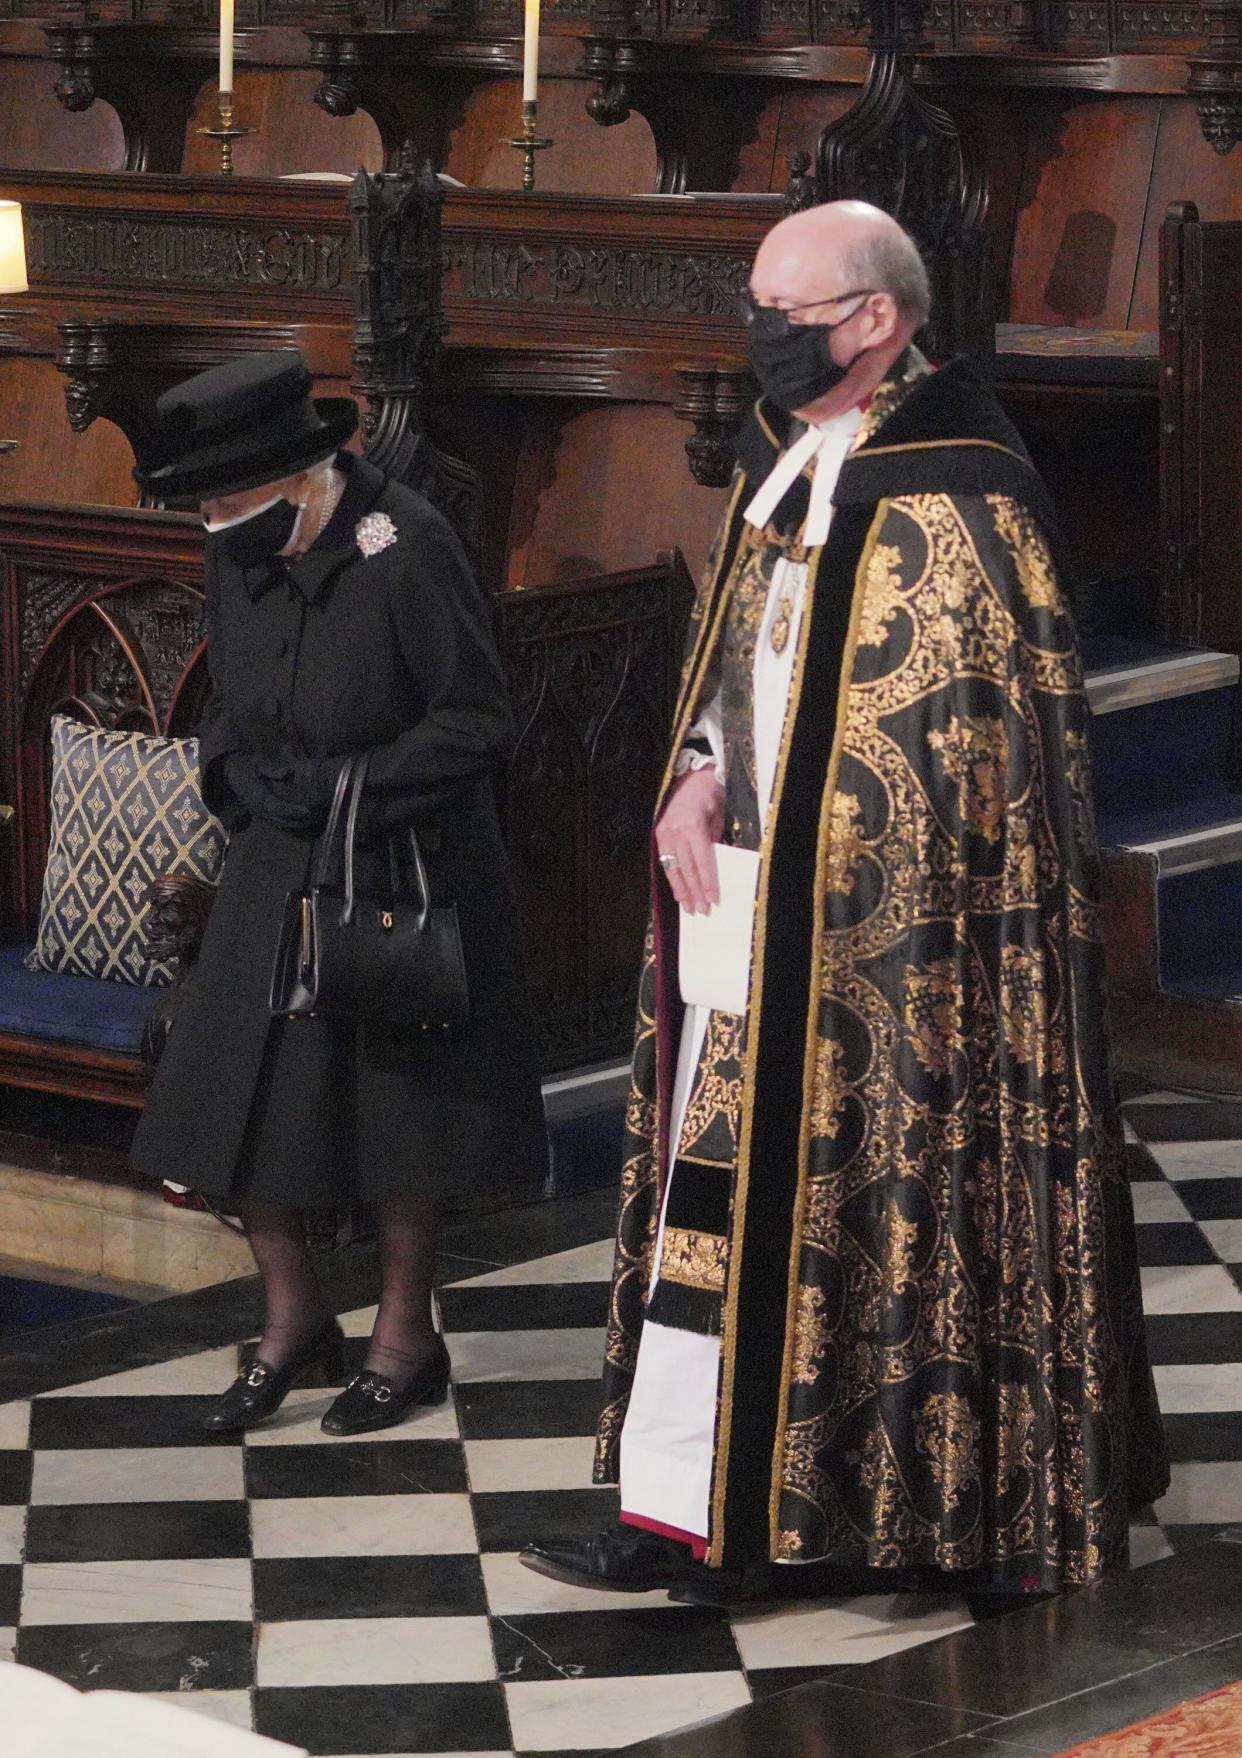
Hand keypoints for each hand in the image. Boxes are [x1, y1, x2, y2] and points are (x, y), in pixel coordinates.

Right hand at [223, 754, 320, 834]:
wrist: (232, 774)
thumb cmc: (248, 765)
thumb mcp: (257, 762)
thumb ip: (270, 767)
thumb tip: (285, 772)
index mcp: (256, 795)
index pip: (276, 806)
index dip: (292, 810)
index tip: (307, 811)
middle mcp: (258, 808)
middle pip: (281, 820)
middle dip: (300, 820)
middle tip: (319, 816)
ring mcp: (260, 813)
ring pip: (281, 824)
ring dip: (298, 824)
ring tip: (316, 819)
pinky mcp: (263, 814)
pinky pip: (278, 822)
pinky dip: (292, 823)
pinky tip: (306, 820)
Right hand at [656, 765, 724, 915]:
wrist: (692, 776)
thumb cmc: (711, 796)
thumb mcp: (718, 819)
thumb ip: (713, 844)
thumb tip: (713, 871)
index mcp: (693, 826)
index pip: (702, 862)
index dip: (708, 883)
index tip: (713, 900)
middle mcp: (676, 831)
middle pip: (687, 868)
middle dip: (695, 892)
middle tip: (702, 911)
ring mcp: (664, 832)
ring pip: (673, 868)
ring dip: (682, 890)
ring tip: (689, 907)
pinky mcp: (658, 833)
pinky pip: (665, 861)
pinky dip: (672, 878)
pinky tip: (678, 892)